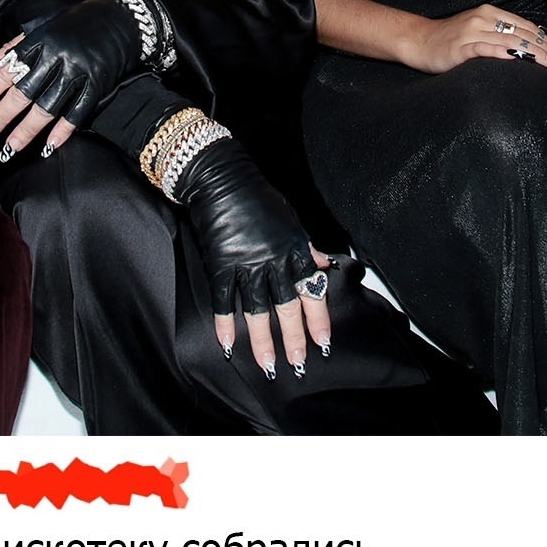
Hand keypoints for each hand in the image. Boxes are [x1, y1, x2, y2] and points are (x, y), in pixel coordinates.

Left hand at [0, 0, 146, 160]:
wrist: (122, 18)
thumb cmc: (79, 24)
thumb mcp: (42, 29)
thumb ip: (13, 47)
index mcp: (40, 41)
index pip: (7, 70)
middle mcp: (57, 56)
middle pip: (23, 93)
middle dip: (1, 117)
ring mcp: (78, 71)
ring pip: (47, 106)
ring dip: (26, 130)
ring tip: (9, 148)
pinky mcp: (97, 83)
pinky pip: (77, 111)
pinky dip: (63, 130)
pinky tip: (49, 145)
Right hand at [173, 138, 331, 377]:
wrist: (224, 181)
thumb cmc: (260, 199)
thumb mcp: (292, 222)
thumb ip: (307, 248)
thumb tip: (325, 265)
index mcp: (294, 250)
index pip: (311, 290)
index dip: (319, 319)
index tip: (324, 342)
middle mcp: (273, 261)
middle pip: (286, 306)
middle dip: (293, 337)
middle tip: (297, 363)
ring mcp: (246, 264)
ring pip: (257, 310)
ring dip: (262, 340)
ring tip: (266, 365)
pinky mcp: (221, 264)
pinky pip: (223, 300)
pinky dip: (224, 322)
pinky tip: (227, 343)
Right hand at [404, 3, 546, 74]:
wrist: (419, 40)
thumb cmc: (449, 38)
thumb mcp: (477, 29)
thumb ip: (498, 32)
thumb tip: (526, 45)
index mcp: (489, 12)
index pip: (525, 25)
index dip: (545, 39)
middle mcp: (482, 19)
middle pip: (521, 33)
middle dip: (544, 48)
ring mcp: (472, 32)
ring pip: (509, 41)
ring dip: (531, 53)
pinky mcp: (461, 47)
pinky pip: (486, 49)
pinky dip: (503, 53)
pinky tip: (517, 58)